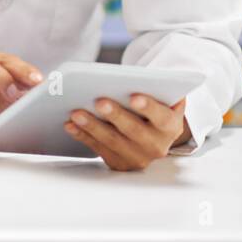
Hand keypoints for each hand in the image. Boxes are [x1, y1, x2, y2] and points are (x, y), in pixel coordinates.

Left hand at [64, 94, 188, 170]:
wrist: (154, 134)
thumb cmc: (156, 108)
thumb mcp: (166, 99)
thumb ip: (160, 89)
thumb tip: (145, 78)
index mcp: (171, 127)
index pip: (162, 117)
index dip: (149, 108)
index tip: (134, 97)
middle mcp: (156, 146)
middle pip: (134, 131)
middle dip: (115, 115)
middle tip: (99, 101)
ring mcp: (137, 158)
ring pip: (112, 141)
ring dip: (93, 126)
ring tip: (77, 112)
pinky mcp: (119, 163)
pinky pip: (98, 149)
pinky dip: (83, 136)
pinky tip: (70, 124)